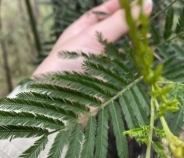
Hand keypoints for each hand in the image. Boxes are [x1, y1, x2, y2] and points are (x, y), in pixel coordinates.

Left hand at [34, 0, 151, 74]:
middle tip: (148, 17)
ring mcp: (98, 61)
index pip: (102, 12)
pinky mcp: (104, 77)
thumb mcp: (92, 36)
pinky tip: (142, 55)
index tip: (138, 0)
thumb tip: (145, 4)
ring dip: (133, 42)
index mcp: (81, 30)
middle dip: (129, 23)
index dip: (119, 5)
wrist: (60, 96)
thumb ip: (118, 22)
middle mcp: (89, 44)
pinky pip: (121, 66)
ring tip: (148, 36)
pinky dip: (132, 60)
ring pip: (119, 47)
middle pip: (112, 29)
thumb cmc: (66, 63)